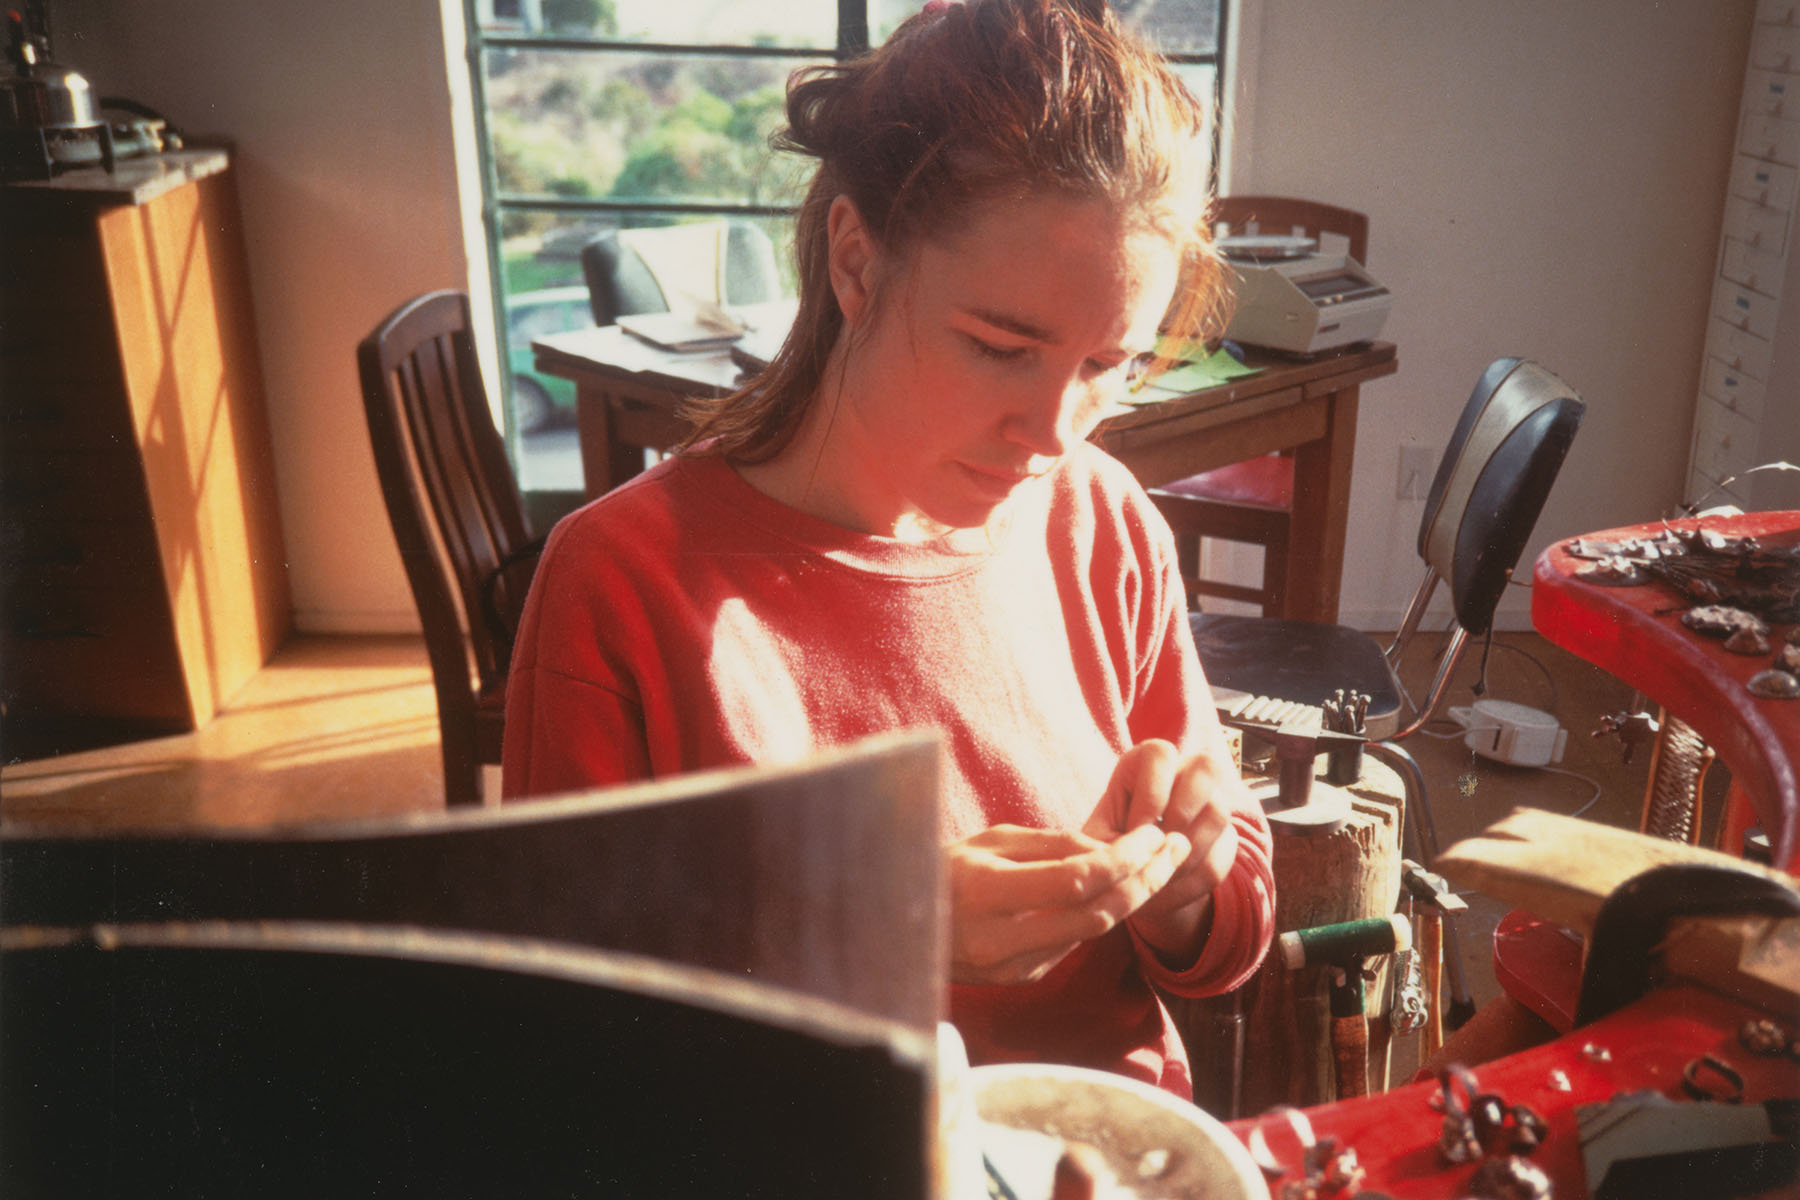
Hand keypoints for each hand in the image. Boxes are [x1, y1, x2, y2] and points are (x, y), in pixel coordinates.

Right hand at [946, 823, 1191, 985]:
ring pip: (1093, 932)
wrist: (896, 929)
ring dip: (1134, 897)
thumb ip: (1053, 845)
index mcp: (987, 895)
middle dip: (1147, 878)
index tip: (1154, 833)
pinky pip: (1074, 942)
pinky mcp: (1021, 978)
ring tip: (1162, 863)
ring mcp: (1012, 967)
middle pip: (1099, 913)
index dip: (1126, 857)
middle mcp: (1001, 941)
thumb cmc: (942, 869)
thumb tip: (1113, 850)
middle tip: (1176, 847)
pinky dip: (1102, 913)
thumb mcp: (992, 840)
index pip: (1079, 880)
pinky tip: (1123, 887)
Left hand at [1085, 740, 1243, 963]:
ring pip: (1219, 812)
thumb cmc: (1105, 848)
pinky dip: (1189, 883)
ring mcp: (1212, 805)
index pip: (1161, 754)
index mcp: (1144, 764)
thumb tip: (1127, 853)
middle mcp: (1184, 774)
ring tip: (1155, 873)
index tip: (1133, 829)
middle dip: (1181, 813)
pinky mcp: (1225, 842)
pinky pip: (1218, 859)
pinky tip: (1164, 893)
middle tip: (1156, 845)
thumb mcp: (1094, 841)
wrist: (1131, 880)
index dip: (1151, 794)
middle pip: (1207, 767)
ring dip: (1186, 852)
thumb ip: (1104, 842)